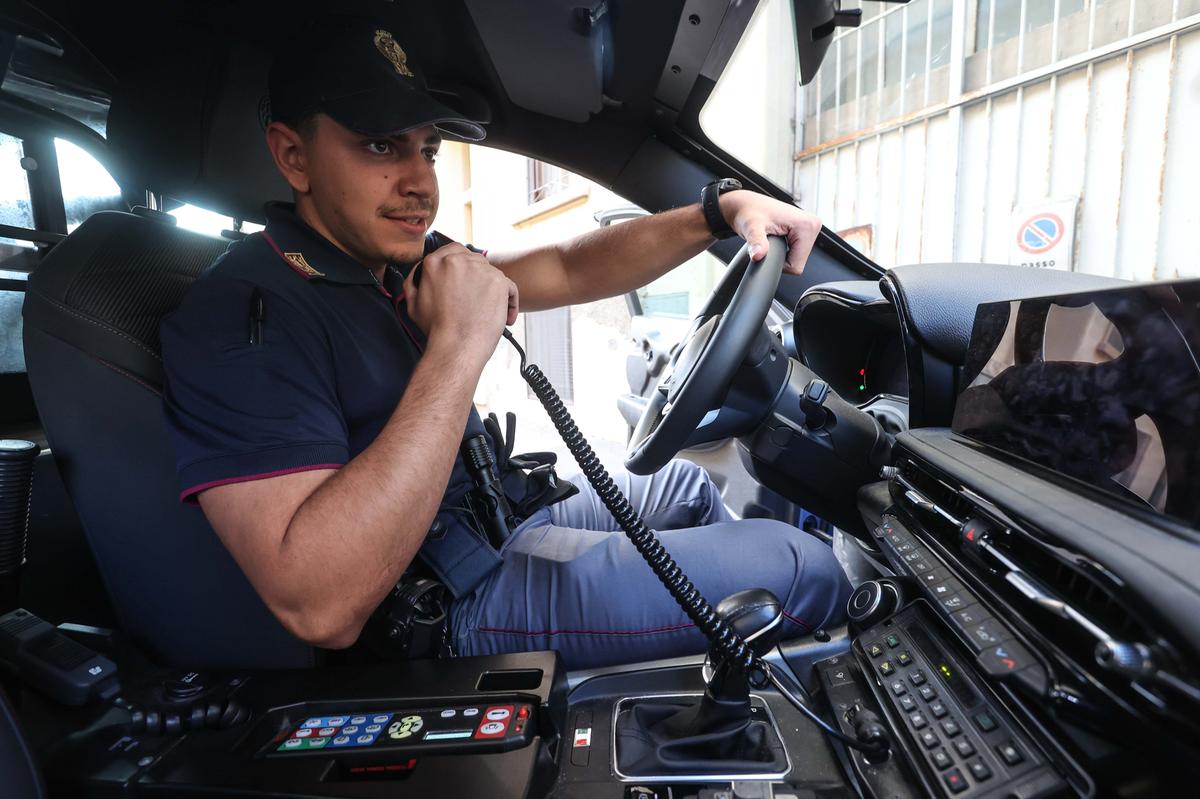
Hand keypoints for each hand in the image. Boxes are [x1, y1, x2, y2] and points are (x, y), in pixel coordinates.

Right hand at [403, 244, 518, 357]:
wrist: (457, 345)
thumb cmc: (436, 329)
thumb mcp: (412, 302)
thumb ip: (414, 282)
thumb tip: (418, 274)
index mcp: (435, 262)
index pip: (452, 251)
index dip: (460, 265)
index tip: (463, 278)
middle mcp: (458, 260)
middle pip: (473, 259)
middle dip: (475, 276)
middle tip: (475, 296)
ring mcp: (480, 269)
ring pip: (491, 273)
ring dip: (490, 288)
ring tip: (487, 309)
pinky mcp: (499, 281)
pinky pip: (509, 287)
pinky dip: (509, 301)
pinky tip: (503, 315)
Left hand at [718, 190, 822, 275]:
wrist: (747, 205)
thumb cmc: (750, 211)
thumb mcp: (752, 227)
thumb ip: (756, 242)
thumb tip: (758, 255)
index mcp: (807, 224)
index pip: (796, 265)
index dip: (777, 263)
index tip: (766, 249)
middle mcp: (813, 224)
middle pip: (798, 263)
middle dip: (780, 258)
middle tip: (768, 242)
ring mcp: (810, 228)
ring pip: (797, 259)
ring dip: (782, 254)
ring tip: (771, 239)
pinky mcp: (805, 231)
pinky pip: (797, 253)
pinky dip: (785, 251)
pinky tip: (776, 239)